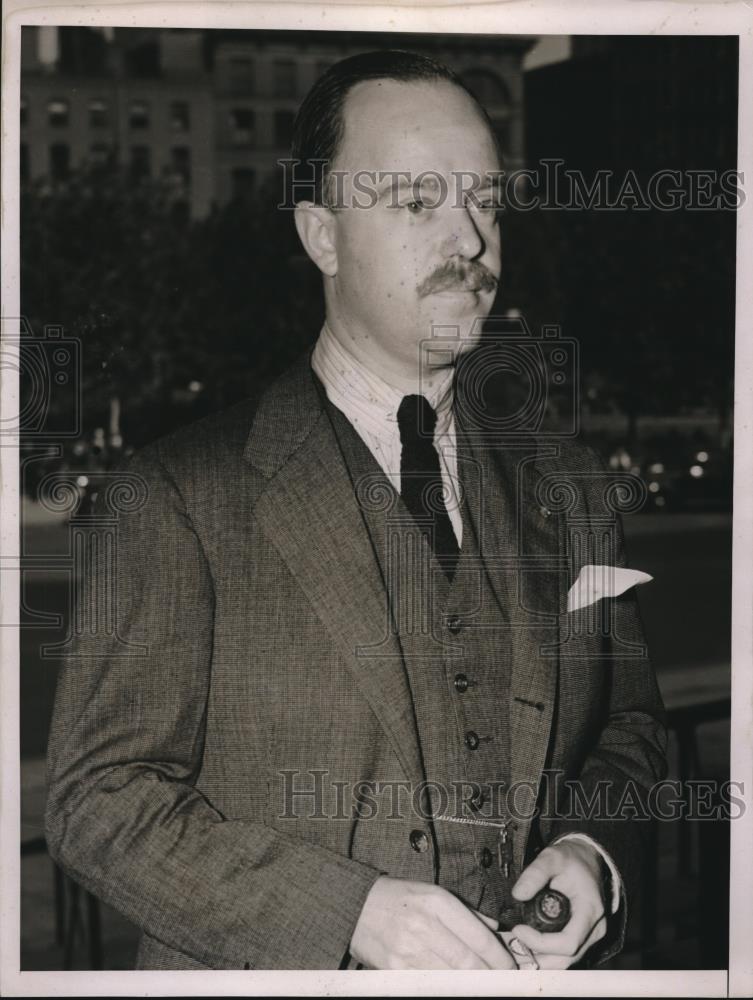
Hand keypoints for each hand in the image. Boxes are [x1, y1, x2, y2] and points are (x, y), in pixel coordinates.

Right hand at [350, 876, 516, 969]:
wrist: (356, 906)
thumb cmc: (398, 898)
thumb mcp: (432, 892)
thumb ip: (465, 911)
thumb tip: (495, 929)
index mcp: (436, 901)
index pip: (478, 936)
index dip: (499, 956)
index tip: (509, 965)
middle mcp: (423, 924)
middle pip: (468, 962)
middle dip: (489, 975)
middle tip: (500, 980)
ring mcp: (408, 949)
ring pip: (451, 977)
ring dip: (470, 984)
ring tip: (480, 983)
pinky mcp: (395, 969)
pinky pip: (428, 984)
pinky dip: (445, 987)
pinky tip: (453, 985)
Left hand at [508, 839, 606, 968]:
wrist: (586, 860)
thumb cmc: (571, 860)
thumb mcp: (552, 857)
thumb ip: (535, 873)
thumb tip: (518, 894)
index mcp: (590, 911)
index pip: (568, 943)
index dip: (541, 943)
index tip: (518, 929)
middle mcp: (593, 931)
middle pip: (564, 960)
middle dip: (534, 957)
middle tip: (507, 945)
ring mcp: (587, 938)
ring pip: (561, 962)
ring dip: (535, 960)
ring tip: (509, 948)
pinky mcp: (579, 939)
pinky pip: (560, 956)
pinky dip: (541, 956)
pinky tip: (521, 947)